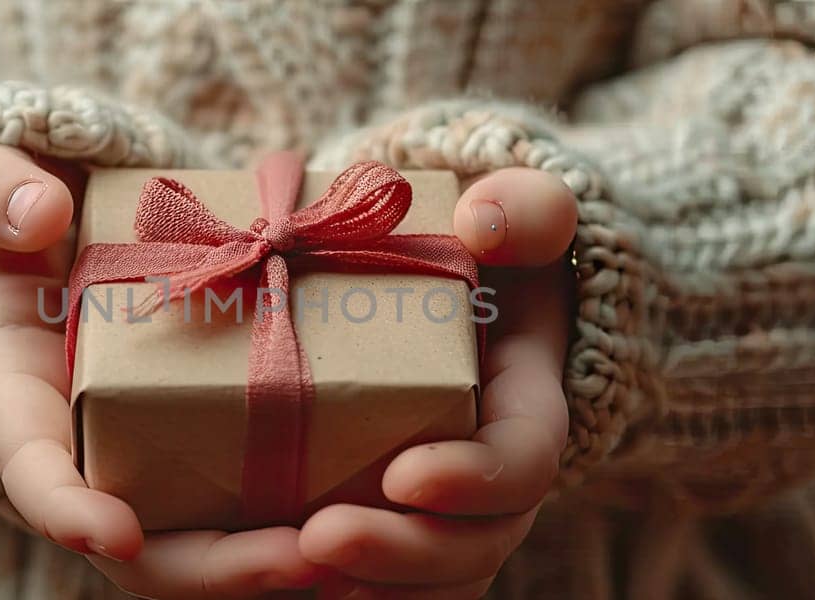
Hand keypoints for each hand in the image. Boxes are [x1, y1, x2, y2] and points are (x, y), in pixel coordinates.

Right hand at [0, 146, 323, 598]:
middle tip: (303, 559)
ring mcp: (156, 459)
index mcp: (22, 401)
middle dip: (219, 568)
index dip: (70, 509)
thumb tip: (37, 214)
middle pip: (144, 548)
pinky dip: (308, 526)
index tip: (115, 532)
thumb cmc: (16, 217)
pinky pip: (255, 507)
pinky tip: (379, 517)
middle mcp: (89, 454)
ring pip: (210, 545)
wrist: (65, 231)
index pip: (36, 473)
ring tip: (358, 556)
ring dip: (277, 565)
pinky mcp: (212, 444)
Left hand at [301, 168, 576, 597]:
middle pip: (473, 547)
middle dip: (403, 554)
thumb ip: (522, 207)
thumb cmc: (486, 253)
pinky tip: (284, 585)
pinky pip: (389, 586)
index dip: (474, 480)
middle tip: (322, 538)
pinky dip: (347, 593)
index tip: (405, 474)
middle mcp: (497, 482)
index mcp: (530, 409)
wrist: (459, 295)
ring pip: (432, 582)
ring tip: (296, 575)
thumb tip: (487, 221)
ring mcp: (451, 516)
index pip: (522, 464)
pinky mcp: (398, 526)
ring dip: (371, 588)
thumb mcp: (517, 214)